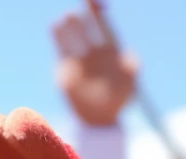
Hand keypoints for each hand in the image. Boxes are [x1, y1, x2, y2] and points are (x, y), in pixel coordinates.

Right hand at [53, 8, 136, 128]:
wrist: (98, 121)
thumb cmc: (118, 103)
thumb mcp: (130, 89)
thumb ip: (131, 72)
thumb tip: (131, 58)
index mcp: (110, 52)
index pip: (103, 28)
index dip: (98, 15)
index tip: (93, 1)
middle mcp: (93, 53)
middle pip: (86, 30)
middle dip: (82, 19)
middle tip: (78, 7)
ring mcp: (78, 62)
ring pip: (72, 39)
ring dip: (68, 28)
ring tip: (64, 19)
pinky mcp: (65, 73)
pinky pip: (61, 53)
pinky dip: (58, 41)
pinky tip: (54, 27)